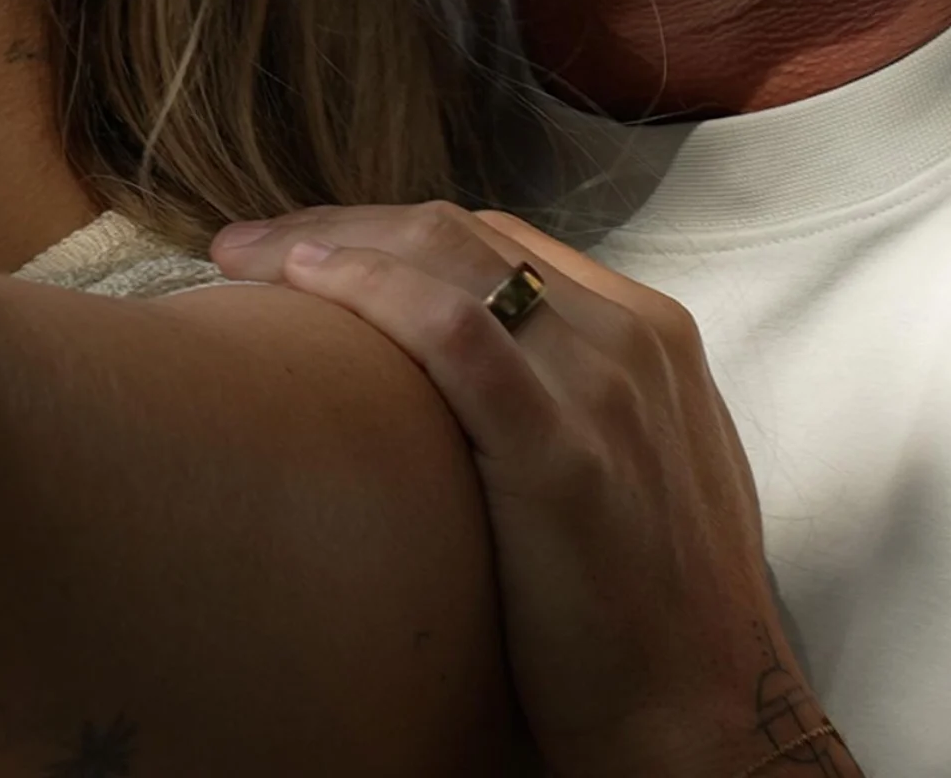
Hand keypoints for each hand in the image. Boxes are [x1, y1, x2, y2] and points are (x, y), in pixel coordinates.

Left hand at [210, 204, 856, 777]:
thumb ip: (564, 384)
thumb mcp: (630, 457)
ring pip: (445, 258)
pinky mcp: (566, 454)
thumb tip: (449, 349)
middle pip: (454, 233)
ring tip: (244, 258)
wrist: (707, 726)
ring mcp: (604, 388)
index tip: (299, 249)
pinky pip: (453, 332)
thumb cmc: (647, 607)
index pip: (490, 237)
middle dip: (338, 225)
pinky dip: (372, 290)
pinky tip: (307, 282)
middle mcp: (632, 337)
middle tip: (247, 246)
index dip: (381, 231)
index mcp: (647, 329)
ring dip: (326, 242)